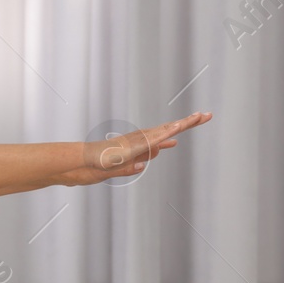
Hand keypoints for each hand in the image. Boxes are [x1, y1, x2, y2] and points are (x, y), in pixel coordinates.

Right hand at [66, 111, 212, 184]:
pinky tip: (177, 128)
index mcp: (137, 145)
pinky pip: (150, 140)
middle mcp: (138, 140)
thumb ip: (135, 163)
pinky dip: (164, 133)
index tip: (194, 119)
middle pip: (167, 129)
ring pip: (162, 132)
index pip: (162, 135)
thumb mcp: (119, 168)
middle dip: (187, 122)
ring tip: (198, 117)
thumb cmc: (93, 166)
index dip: (178, 127)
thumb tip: (150, 158)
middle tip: (207, 115)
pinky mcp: (130, 148)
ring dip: (181, 125)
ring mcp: (135, 142)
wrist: (76, 163)